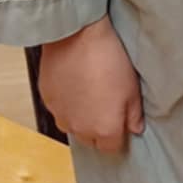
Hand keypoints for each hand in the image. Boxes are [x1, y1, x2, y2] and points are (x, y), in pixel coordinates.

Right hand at [38, 16, 143, 153]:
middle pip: (91, 140)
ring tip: (89, 91)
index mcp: (104, 129)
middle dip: (99, 128)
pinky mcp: (47, 99)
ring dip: (80, 117)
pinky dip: (66, 102)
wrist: (77, 35)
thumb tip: (135, 128)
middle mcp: (80, 129)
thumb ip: (134, 115)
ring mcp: (60, 115)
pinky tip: (75, 82)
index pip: (112, 148)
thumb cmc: (109, 59)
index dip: (118, 134)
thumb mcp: (133, 88)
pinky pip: (59, 109)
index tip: (121, 120)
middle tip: (106, 104)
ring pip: (72, 125)